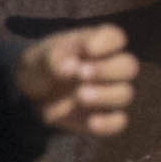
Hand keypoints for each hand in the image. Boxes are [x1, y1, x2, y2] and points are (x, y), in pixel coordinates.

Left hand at [19, 22, 142, 136]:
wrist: (32, 95)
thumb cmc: (42, 67)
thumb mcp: (38, 58)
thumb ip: (54, 58)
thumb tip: (70, 68)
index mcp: (97, 43)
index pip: (115, 38)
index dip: (107, 43)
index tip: (89, 49)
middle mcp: (110, 67)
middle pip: (128, 66)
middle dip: (107, 70)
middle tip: (82, 74)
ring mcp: (110, 93)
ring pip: (125, 93)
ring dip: (105, 95)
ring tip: (79, 95)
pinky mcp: (105, 117)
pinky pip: (118, 121)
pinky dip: (108, 123)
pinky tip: (92, 122)